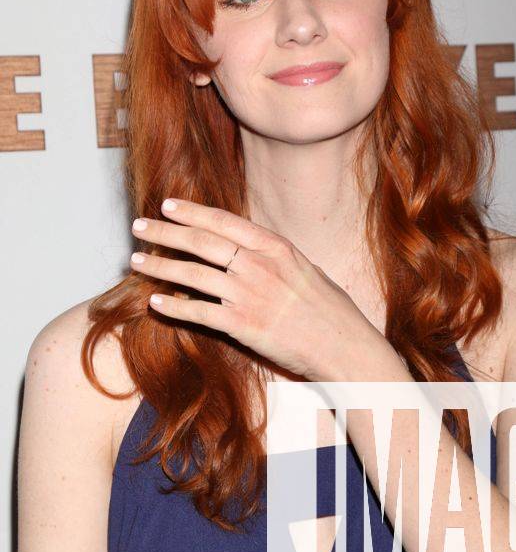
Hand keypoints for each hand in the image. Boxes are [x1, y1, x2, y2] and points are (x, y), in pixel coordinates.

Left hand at [129, 198, 381, 381]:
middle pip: (200, 242)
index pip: (223, 222)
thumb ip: (274, 258)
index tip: (167, 205)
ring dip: (159, 266)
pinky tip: (155, 302)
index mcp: (275, 247)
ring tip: (136, 261)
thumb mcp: (305, 269)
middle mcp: (258, 265)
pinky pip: (198, 312)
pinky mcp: (242, 326)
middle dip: (164, 233)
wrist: (344, 346)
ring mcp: (248, 295)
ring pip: (192, 274)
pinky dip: (173, 307)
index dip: (191, 212)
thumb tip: (250, 249)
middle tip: (139, 227)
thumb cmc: (331, 310)